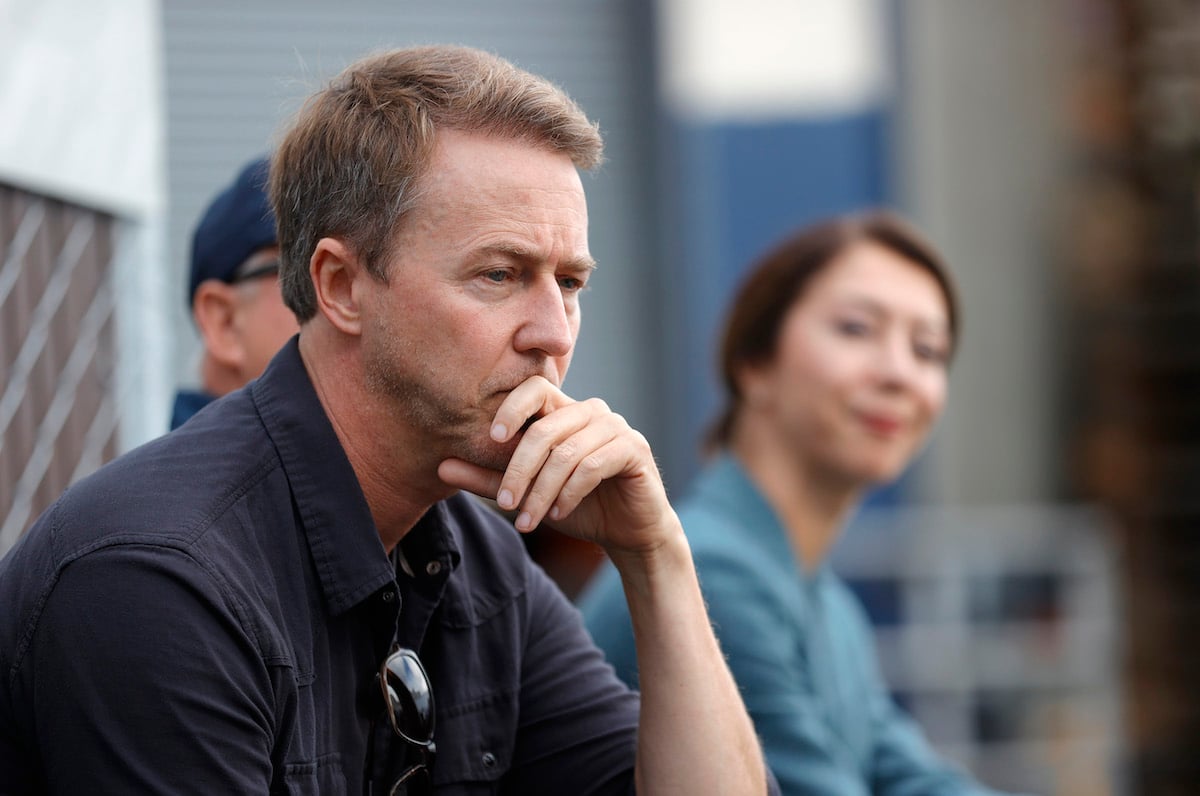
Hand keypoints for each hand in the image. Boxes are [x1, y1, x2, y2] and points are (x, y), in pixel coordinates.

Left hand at [436, 376, 676, 555]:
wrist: (630, 533)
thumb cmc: (579, 506)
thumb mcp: (528, 493)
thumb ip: (488, 478)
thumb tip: (441, 466)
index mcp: (564, 412)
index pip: (534, 388)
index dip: (512, 407)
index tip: (492, 437)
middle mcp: (591, 411)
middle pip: (544, 428)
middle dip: (519, 471)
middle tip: (506, 505)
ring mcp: (615, 427)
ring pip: (566, 452)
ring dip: (542, 491)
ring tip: (529, 521)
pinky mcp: (634, 449)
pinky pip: (592, 465)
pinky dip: (569, 493)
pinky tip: (558, 514)